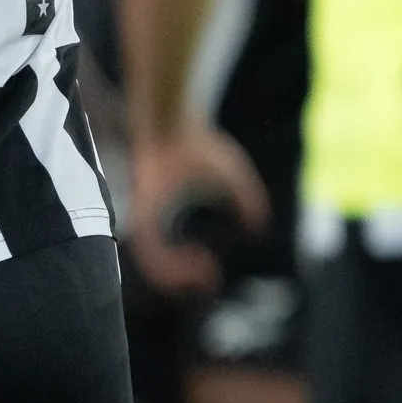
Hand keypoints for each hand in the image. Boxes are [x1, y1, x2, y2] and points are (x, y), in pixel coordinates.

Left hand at [127, 123, 271, 295]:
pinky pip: (149, 248)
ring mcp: (142, 211)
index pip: (163, 254)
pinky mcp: (142, 208)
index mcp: (161, 212)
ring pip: (149, 260)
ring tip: (205, 276)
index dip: (182, 271)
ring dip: (175, 276)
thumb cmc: (198, 143)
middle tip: (207, 282)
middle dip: (177, 280)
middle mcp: (148, 216)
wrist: (173, 120)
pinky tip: (201, 260)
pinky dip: (170, 262)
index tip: (210, 274)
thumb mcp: (232, 176)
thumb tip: (259, 227)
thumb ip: (247, 200)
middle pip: (154, 263)